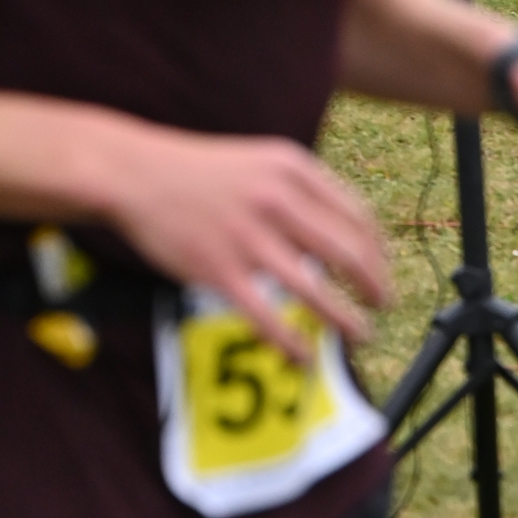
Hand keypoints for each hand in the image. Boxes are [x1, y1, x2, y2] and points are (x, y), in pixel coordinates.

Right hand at [104, 130, 392, 361]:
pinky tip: (302, 356)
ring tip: (359, 335)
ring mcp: (247, 237)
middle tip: (383, 306)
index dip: (379, 252)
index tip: (382, 273)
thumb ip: (301, 191)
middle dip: (375, 287)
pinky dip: (291, 342)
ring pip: (315, 290)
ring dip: (346, 319)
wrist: (135, 173)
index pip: (358, 216)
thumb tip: (344, 234)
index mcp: (293, 170)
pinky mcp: (218, 270)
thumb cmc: (199, 172)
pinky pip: (267, 316)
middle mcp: (277, 201)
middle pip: (348, 254)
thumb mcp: (260, 161)